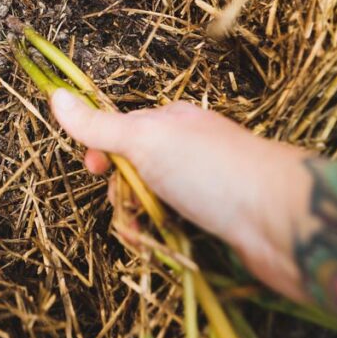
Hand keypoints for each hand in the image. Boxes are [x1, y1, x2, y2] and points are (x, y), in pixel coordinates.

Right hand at [49, 88, 312, 302]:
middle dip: (120, 192)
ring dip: (139, 219)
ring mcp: (204, 184)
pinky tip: (162, 244)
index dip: (103, 151)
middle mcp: (189, 147)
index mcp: (173, 121)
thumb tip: (56, 94)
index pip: (123, 129)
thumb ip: (99, 125)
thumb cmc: (213, 170)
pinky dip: (162, 236)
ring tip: (143, 234)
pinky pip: (175, 225)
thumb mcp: (144, 139)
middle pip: (134, 168)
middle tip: (124, 207)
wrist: (280, 220)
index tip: (94, 169)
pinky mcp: (217, 219)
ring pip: (153, 200)